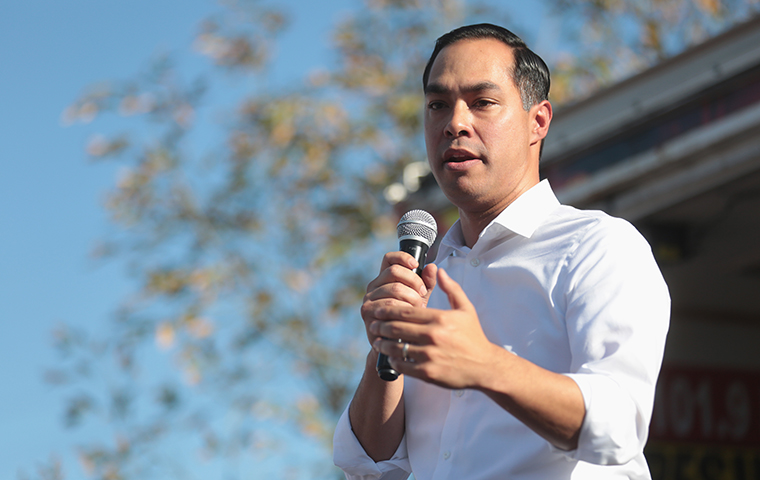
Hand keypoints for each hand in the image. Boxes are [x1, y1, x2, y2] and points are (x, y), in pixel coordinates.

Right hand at [360, 251, 437, 345]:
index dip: (402, 258)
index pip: (389, 259)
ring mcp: (369, 298)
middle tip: (422, 293)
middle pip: (394, 271)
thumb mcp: (421, 298)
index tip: (415, 264)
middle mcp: (374, 286)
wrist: (397, 344)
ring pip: (393, 288)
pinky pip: (388, 305)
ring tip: (417, 308)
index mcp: (385, 279)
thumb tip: (432, 267)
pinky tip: (408, 316)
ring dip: (410, 297)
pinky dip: (402, 309)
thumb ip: (427, 283)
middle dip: (413, 281)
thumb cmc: (409, 319)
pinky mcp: (367, 312)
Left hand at [370, 267, 498, 389]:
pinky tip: (391, 356)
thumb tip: (437, 270)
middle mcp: (433, 336)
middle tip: (374, 324)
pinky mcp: (428, 372)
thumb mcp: (466, 309)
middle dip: (381, 325)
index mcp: (439, 318)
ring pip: (396, 347)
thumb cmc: (474, 337)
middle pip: (396, 327)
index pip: (405, 311)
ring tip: (378, 341)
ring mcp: (429, 355)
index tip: (380, 310)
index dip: (388, 310)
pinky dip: (393, 360)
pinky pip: (402, 364)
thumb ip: (451, 289)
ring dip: (383, 343)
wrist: (485, 367)